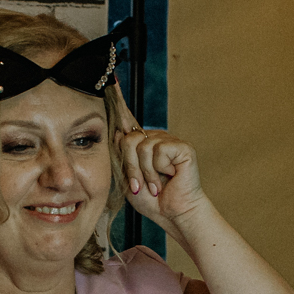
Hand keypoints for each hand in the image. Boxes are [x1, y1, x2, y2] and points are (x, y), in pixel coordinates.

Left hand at [108, 85, 208, 235]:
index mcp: (142, 143)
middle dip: (130, 168)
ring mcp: (169, 141)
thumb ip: (121, 155)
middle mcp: (155, 138)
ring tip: (155, 184)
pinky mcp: (182, 147)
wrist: (173, 214)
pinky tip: (169, 176)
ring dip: (145, 173)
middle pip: (128, 139)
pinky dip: (159, 169)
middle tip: (140, 185)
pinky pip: (158, 150)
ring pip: (141, 147)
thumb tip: (117, 132)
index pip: (127, 120)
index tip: (110, 79)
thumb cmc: (152, 199)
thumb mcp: (127, 177)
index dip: (119, 100)